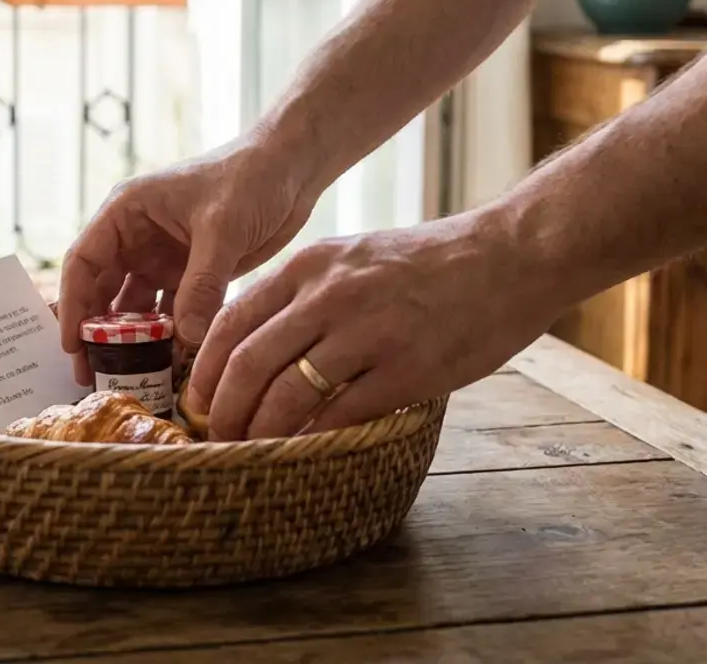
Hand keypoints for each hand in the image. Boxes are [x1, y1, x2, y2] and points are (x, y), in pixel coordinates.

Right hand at [58, 135, 320, 382]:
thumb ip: (202, 283)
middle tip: (94, 376)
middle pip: (102, 291)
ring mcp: (163, 258)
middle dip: (96, 334)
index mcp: (127, 212)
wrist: (292, 168)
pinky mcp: (191, 275)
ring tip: (128, 378)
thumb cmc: (250, 177)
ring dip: (132, 341)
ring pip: (135, 308)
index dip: (73, 304)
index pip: (83, 261)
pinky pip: (170, 313)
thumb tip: (185, 338)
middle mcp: (138, 237)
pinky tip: (170, 367)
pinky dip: (168, 339)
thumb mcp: (222, 227)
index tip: (72, 344)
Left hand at [185, 207, 567, 439]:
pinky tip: (303, 451)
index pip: (230, 321)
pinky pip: (340, 415)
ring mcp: (368, 333)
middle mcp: (330, 296)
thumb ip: (303, 293)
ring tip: (252, 449)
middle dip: (222, 410)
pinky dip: (312, 439)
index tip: (196, 400)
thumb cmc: (428, 263)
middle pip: (247, 363)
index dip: (205, 370)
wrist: (510, 255)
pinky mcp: (407, 369)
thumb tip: (255, 342)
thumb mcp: (351, 257)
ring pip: (286, 395)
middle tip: (216, 436)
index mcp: (310, 266)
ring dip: (260, 432)